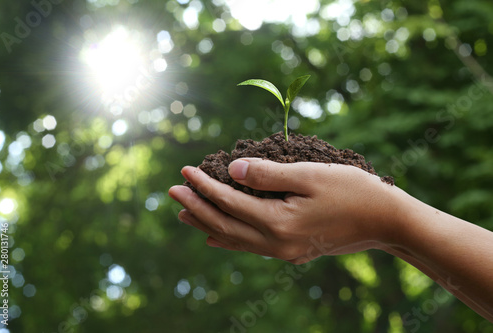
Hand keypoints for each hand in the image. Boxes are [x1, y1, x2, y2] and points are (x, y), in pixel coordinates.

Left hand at [168, 158, 398, 263]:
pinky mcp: (292, 252)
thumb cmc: (352, 191)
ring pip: (234, 239)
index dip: (205, 185)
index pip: (229, 202)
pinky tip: (216, 235)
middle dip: (197, 206)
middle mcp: (277, 243)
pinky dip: (229, 239)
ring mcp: (284, 251)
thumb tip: (232, 170)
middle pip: (225, 224)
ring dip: (208, 223)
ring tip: (185, 213)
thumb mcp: (310, 175)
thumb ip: (269, 174)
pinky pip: (250, 247)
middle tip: (173, 191)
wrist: (385, 222)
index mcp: (279, 222)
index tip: (185, 170)